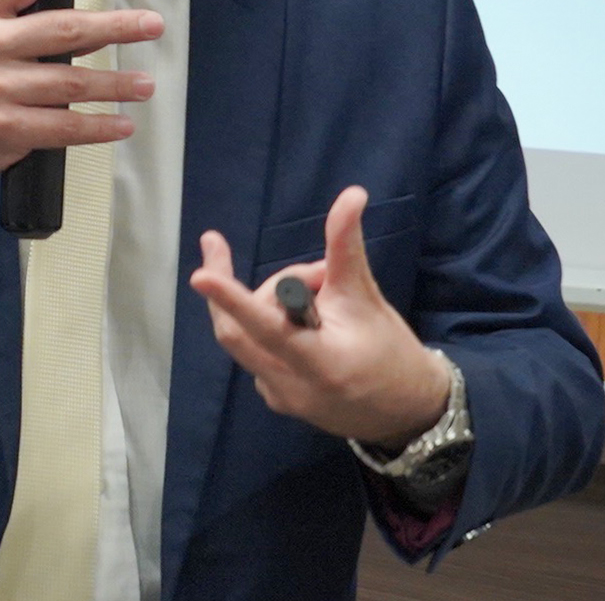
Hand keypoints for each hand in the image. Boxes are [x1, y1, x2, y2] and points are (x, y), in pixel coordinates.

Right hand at [0, 0, 163, 187]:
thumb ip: (10, 11)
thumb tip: (78, 10)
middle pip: (64, 30)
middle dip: (117, 27)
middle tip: (152, 25)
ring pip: (71, 83)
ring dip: (116, 84)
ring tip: (145, 84)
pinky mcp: (3, 129)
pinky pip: (62, 128)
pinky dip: (97, 127)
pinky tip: (120, 124)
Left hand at [189, 186, 449, 447]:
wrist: (405, 410)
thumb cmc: (391, 351)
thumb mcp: (367, 297)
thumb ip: (345, 248)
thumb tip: (351, 194)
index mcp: (319, 363)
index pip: (264, 327)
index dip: (231, 298)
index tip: (200, 274)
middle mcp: (288, 387)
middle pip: (237, 329)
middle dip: (253, 290)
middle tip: (309, 275)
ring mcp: (277, 397)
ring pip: (246, 336)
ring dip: (273, 307)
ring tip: (324, 301)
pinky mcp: (274, 399)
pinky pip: (255, 350)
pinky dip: (273, 327)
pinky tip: (313, 328)